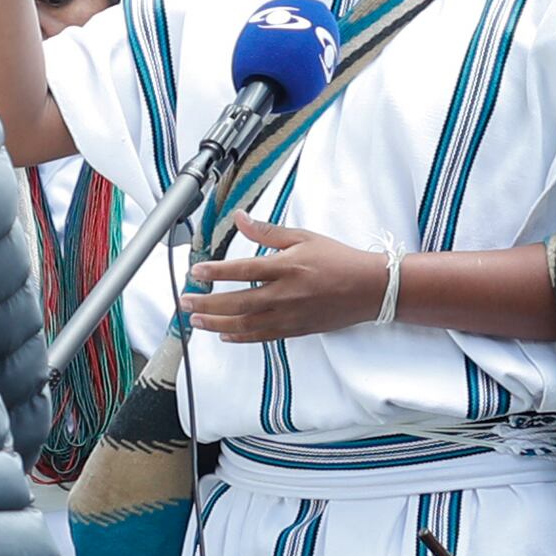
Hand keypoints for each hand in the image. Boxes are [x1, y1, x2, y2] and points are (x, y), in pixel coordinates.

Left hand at [188, 216, 389, 344]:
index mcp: (286, 267)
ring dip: (216, 323)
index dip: (215, 272)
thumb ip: (268, 232)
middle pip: (237, 302)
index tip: (195, 272)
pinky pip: (262, 336)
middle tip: (185, 301)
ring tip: (195, 320)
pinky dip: (240, 336)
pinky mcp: (296, 330)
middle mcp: (285, 294)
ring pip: (245, 324)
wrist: (369, 289)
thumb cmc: (338, 260)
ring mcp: (289, 316)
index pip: (242, 270)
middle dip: (206, 303)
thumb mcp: (303, 237)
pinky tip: (224, 334)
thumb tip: (240, 218)